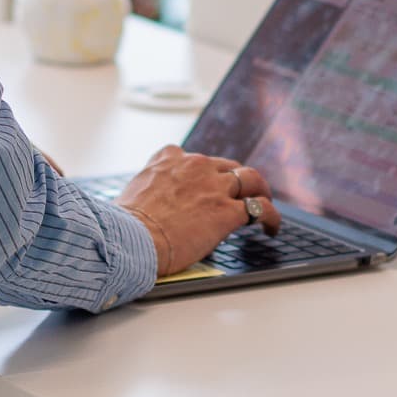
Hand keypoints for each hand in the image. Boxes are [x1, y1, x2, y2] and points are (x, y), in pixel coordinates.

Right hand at [114, 145, 280, 276]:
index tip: (205, 184)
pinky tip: (272, 228)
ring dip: (260, 191)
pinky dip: (271, 218)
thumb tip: (145, 208)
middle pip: (227, 166)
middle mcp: (195, 166)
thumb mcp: (131, 193)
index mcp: (169, 159)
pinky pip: (261, 209)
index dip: (203, 173)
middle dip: (236, 180)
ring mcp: (214, 187)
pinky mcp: (227, 211)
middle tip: (241, 194)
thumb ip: (147, 191)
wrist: (130, 239)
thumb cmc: (124, 225)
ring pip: (251, 179)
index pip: (193, 157)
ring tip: (265, 204)